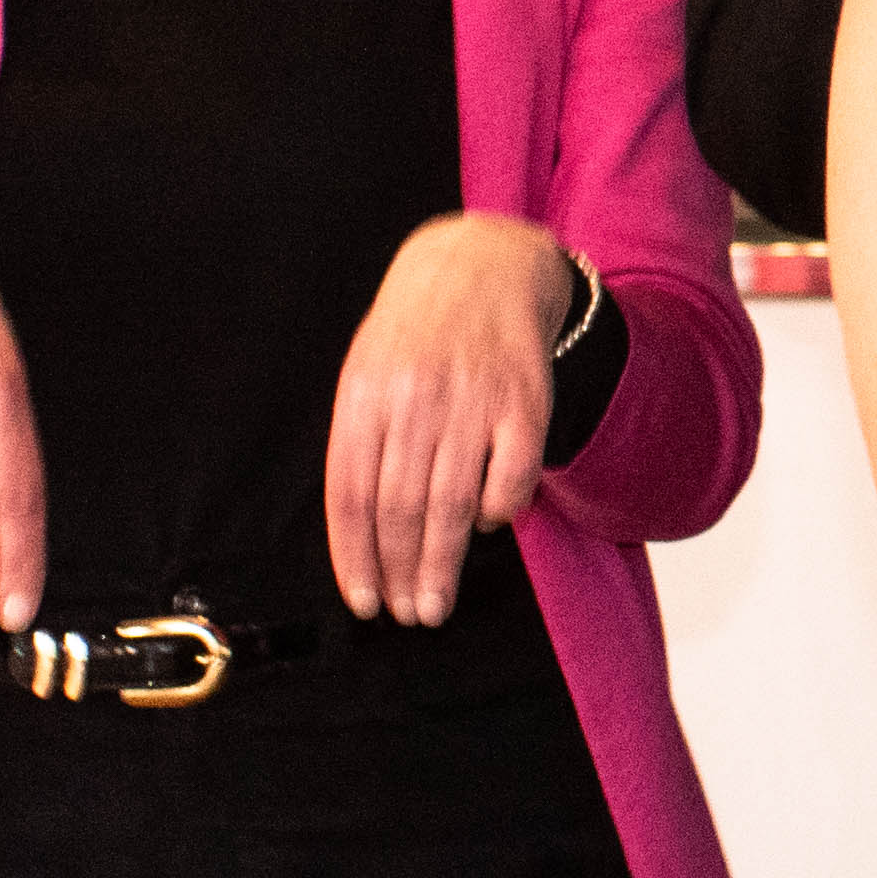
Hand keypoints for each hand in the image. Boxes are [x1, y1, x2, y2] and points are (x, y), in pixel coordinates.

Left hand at [324, 215, 579, 623]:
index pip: (352, 495)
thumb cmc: (416, 331)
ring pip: (452, 502)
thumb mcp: (367, 372)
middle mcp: (416, 400)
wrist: (482, 264)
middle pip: (401, 508)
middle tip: (410, 613)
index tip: (365, 602)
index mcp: (365, 396)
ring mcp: (472, 400)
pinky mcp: (524, 401)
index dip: (356, 558)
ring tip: (436, 602)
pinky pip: (511, 475)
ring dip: (443, 562)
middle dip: (403, 572)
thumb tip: (366, 533)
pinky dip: (499, 511)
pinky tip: (489, 526)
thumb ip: (364, 443)